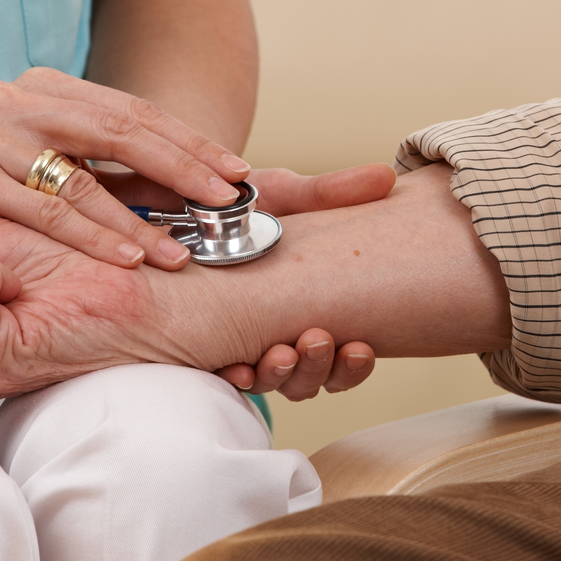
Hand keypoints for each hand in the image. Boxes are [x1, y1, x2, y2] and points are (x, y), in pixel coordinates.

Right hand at [0, 68, 251, 271]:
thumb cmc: (8, 206)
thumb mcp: (73, 175)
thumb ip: (133, 179)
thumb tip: (216, 189)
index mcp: (45, 86)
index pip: (134, 111)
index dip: (191, 142)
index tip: (238, 173)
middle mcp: (14, 99)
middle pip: (119, 131)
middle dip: (182, 169)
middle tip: (226, 201)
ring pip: (85, 178)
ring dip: (141, 221)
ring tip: (183, 252)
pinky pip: (50, 214)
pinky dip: (95, 238)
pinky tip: (131, 257)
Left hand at [123, 165, 394, 395]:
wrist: (175, 204)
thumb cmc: (237, 203)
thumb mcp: (284, 195)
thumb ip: (331, 193)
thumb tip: (386, 176)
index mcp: (309, 313)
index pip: (342, 359)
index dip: (351, 364)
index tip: (358, 346)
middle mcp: (277, 338)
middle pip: (308, 380)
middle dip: (317, 368)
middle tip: (314, 341)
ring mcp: (237, 347)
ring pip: (267, 383)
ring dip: (279, 376)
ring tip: (280, 354)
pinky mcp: (197, 349)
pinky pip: (217, 379)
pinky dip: (229, 376)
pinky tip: (232, 368)